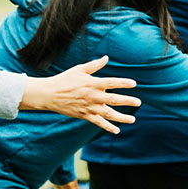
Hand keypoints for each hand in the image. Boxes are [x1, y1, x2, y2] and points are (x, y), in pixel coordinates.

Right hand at [20, 55, 140, 133]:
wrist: (48, 94)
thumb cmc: (65, 80)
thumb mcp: (79, 70)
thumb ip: (94, 65)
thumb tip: (106, 57)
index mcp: (93, 83)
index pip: (111, 82)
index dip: (123, 83)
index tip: (134, 84)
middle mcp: (93, 96)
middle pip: (113, 99)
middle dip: (127, 101)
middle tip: (138, 102)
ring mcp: (89, 107)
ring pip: (108, 114)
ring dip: (121, 118)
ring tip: (132, 120)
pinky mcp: (85, 115)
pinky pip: (98, 122)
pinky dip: (107, 127)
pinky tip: (117, 131)